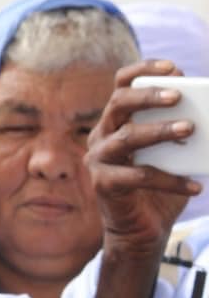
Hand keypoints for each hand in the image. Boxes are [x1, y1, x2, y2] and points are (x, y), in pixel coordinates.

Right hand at [86, 59, 201, 259]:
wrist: (143, 229)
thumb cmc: (161, 184)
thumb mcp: (175, 150)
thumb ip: (182, 127)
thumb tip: (206, 110)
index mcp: (117, 120)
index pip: (122, 84)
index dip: (143, 70)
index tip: (172, 68)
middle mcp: (102, 135)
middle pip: (119, 103)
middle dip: (149, 96)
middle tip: (178, 95)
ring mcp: (99, 159)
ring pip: (127, 137)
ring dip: (159, 130)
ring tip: (190, 129)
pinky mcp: (104, 184)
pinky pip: (140, 176)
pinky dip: (171, 181)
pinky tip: (195, 186)